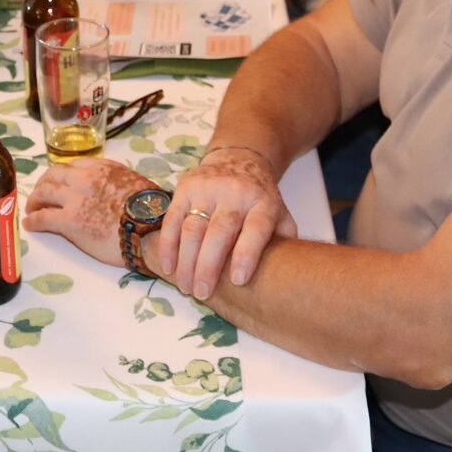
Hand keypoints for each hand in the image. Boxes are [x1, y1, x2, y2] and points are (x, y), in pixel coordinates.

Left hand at [24, 158, 162, 267]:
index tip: (57, 181)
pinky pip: (43, 217)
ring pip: (44, 193)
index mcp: (101, 168)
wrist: (149, 231)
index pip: (72, 165)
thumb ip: (116, 181)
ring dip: (34, 200)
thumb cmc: (149, 211)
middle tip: (39, 193)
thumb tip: (112, 188)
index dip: (61, 174)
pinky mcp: (69, 220)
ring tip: (31, 208)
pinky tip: (30, 225)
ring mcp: (75, 198)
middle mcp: (84, 178)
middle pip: (53, 175)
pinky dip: (33, 220)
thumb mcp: (133, 183)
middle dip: (43, 184)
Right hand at [153, 147, 296, 299]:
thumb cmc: (260, 198)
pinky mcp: (186, 187)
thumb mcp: (280, 214)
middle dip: (208, 265)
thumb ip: (283, 241)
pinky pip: (173, 219)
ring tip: (185, 287)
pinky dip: (168, 246)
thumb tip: (283, 276)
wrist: (239, 158)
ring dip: (186, 261)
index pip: (255, 228)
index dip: (247, 254)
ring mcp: (208, 188)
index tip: (237, 281)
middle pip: (220, 230)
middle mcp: (236, 192)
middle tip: (202, 294)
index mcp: (263, 202)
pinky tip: (168, 268)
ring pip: (193, 227)